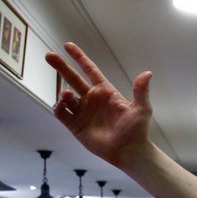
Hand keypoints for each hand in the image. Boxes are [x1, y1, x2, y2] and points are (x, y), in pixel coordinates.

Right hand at [46, 43, 153, 166]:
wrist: (129, 151)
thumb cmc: (136, 130)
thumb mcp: (141, 109)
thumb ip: (140, 91)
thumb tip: (148, 73)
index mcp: (105, 92)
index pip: (89, 70)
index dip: (79, 58)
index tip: (68, 46)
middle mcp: (92, 100)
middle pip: (73, 79)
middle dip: (61, 67)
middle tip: (49, 55)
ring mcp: (83, 112)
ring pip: (66, 97)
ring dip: (63, 93)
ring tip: (67, 95)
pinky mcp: (76, 126)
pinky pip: (61, 113)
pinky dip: (58, 107)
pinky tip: (61, 105)